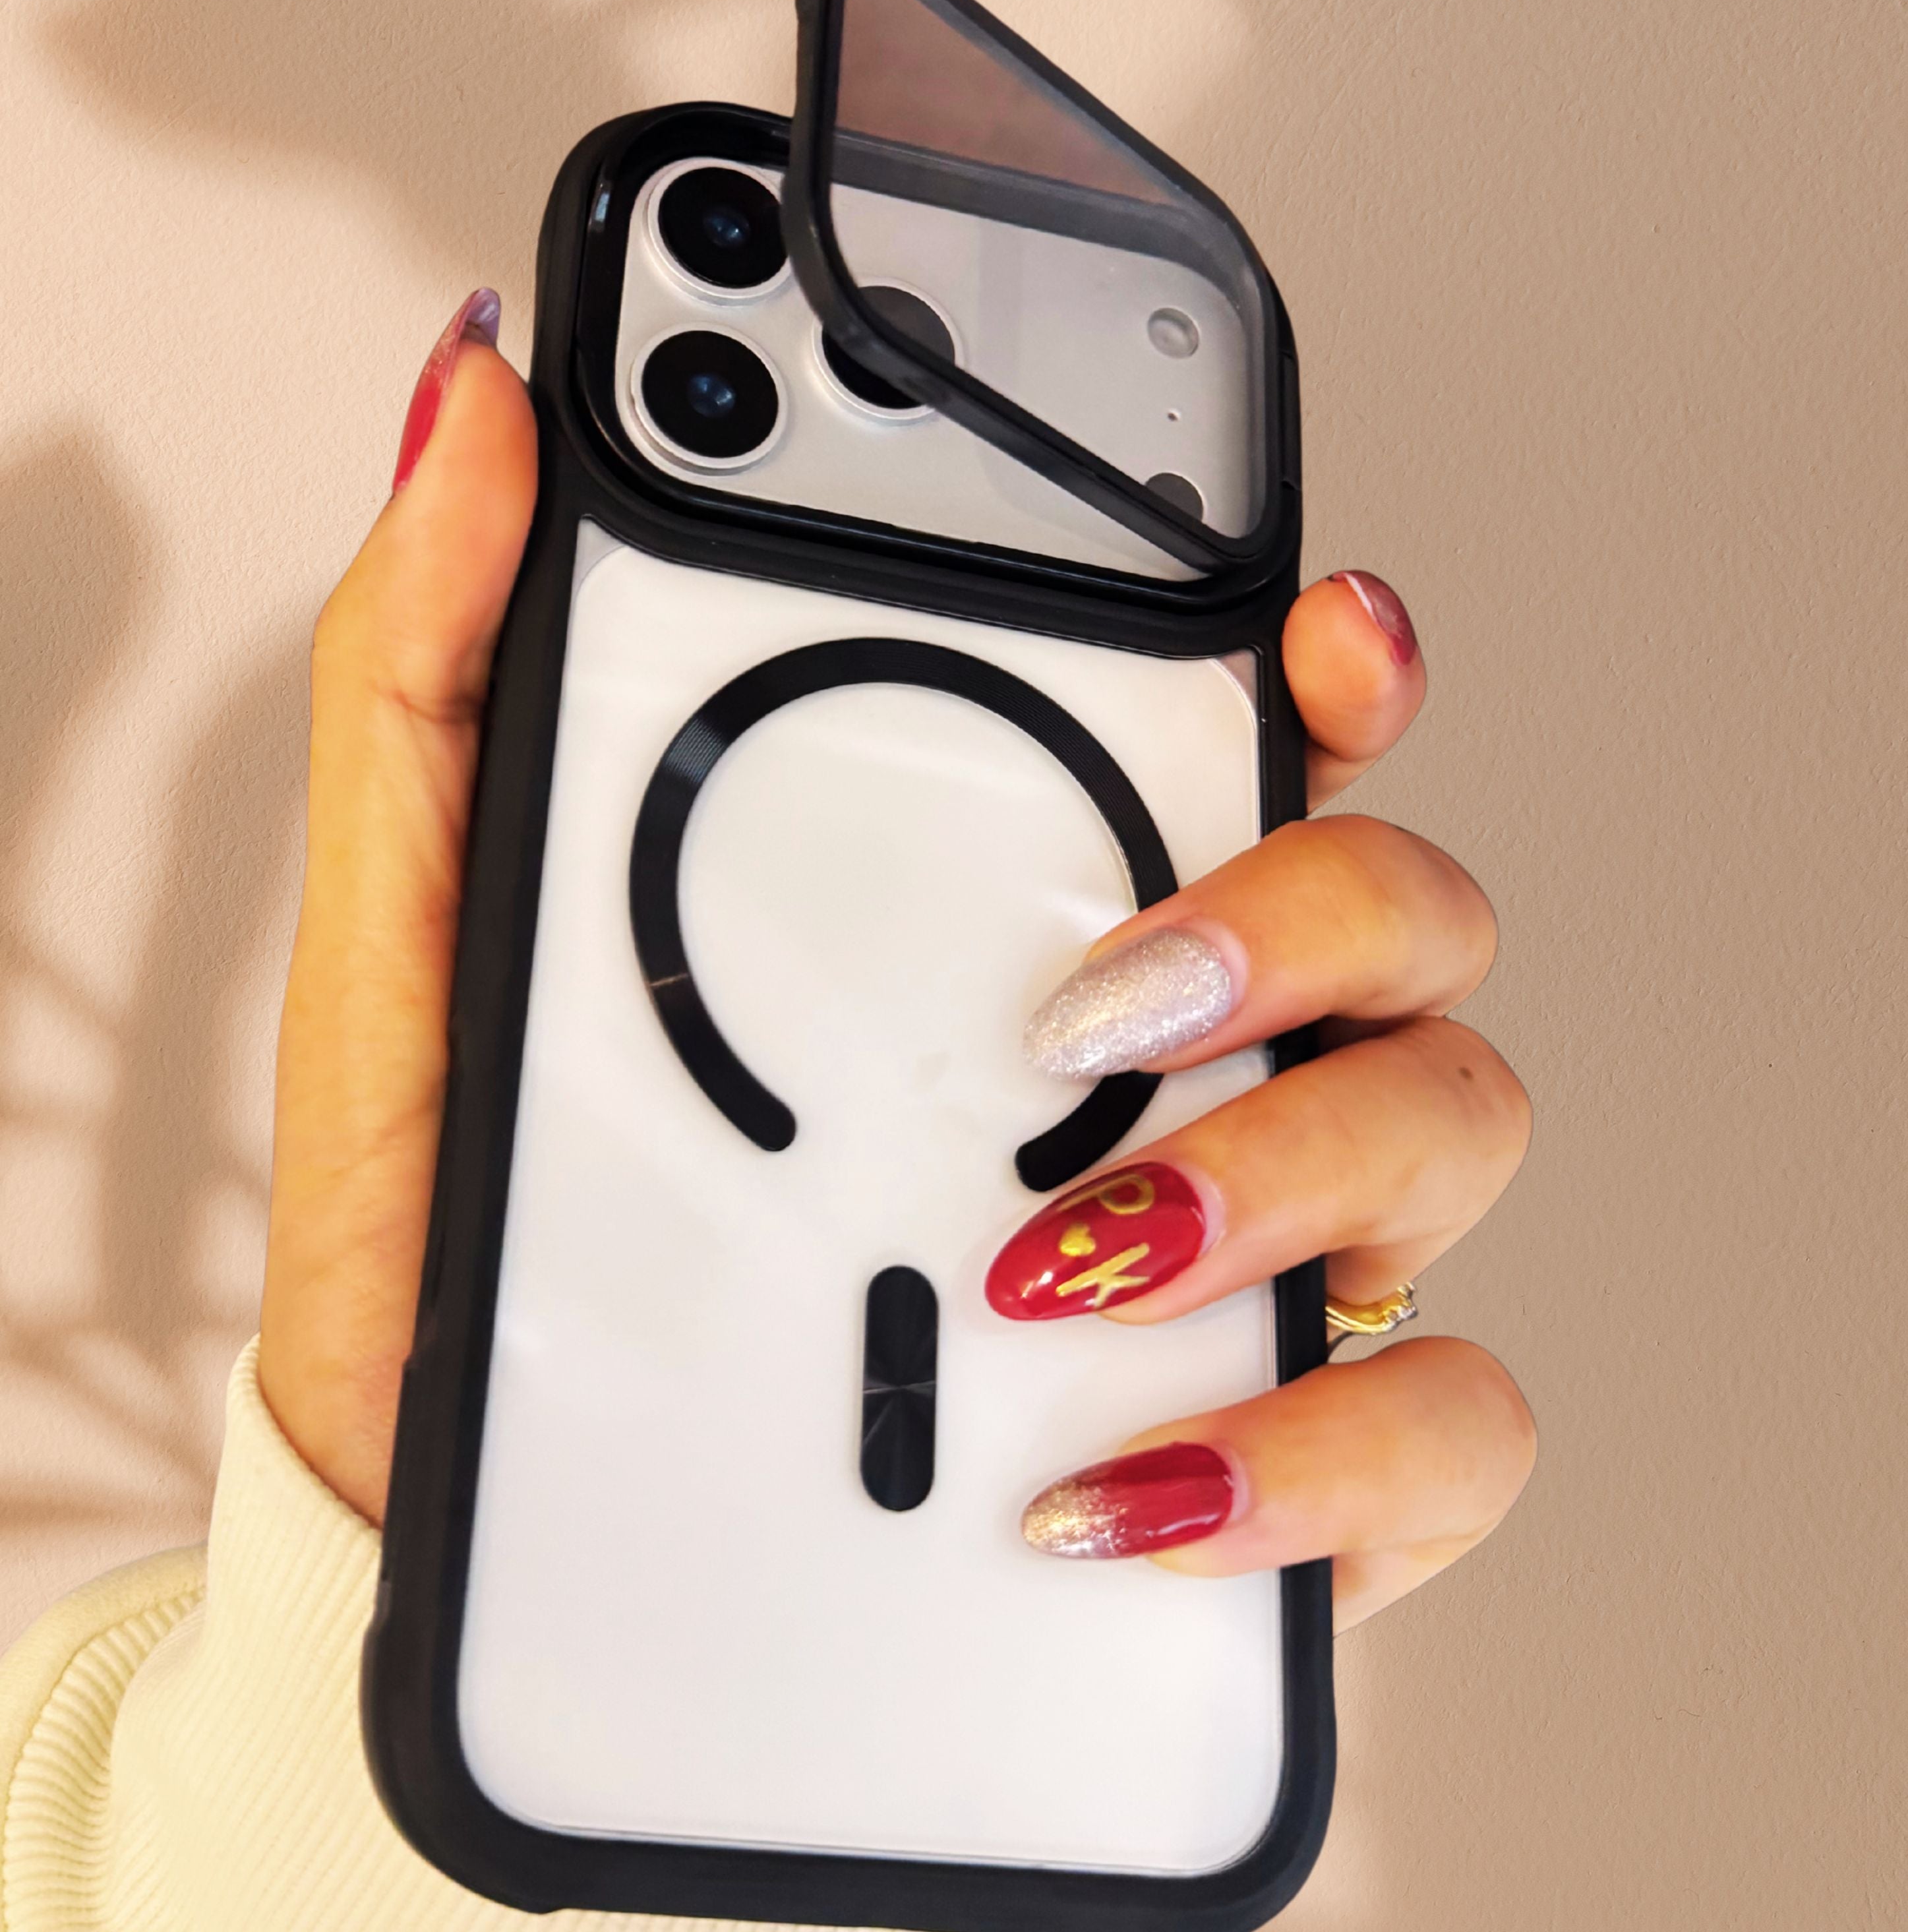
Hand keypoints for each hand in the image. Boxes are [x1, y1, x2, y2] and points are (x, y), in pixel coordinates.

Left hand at [261, 296, 1534, 1630]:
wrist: (456, 1538)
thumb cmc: (470, 1236)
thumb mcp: (429, 938)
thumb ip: (443, 658)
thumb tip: (481, 393)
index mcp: (1021, 921)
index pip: (1249, 737)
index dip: (1335, 662)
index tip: (1317, 629)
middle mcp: (1169, 1065)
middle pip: (1405, 909)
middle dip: (1312, 914)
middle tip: (1101, 1000)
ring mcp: (1238, 1263)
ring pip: (1454, 1127)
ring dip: (1295, 1174)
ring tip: (1047, 1270)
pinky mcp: (1266, 1469)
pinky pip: (1443, 1422)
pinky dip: (1321, 1453)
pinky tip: (1120, 1485)